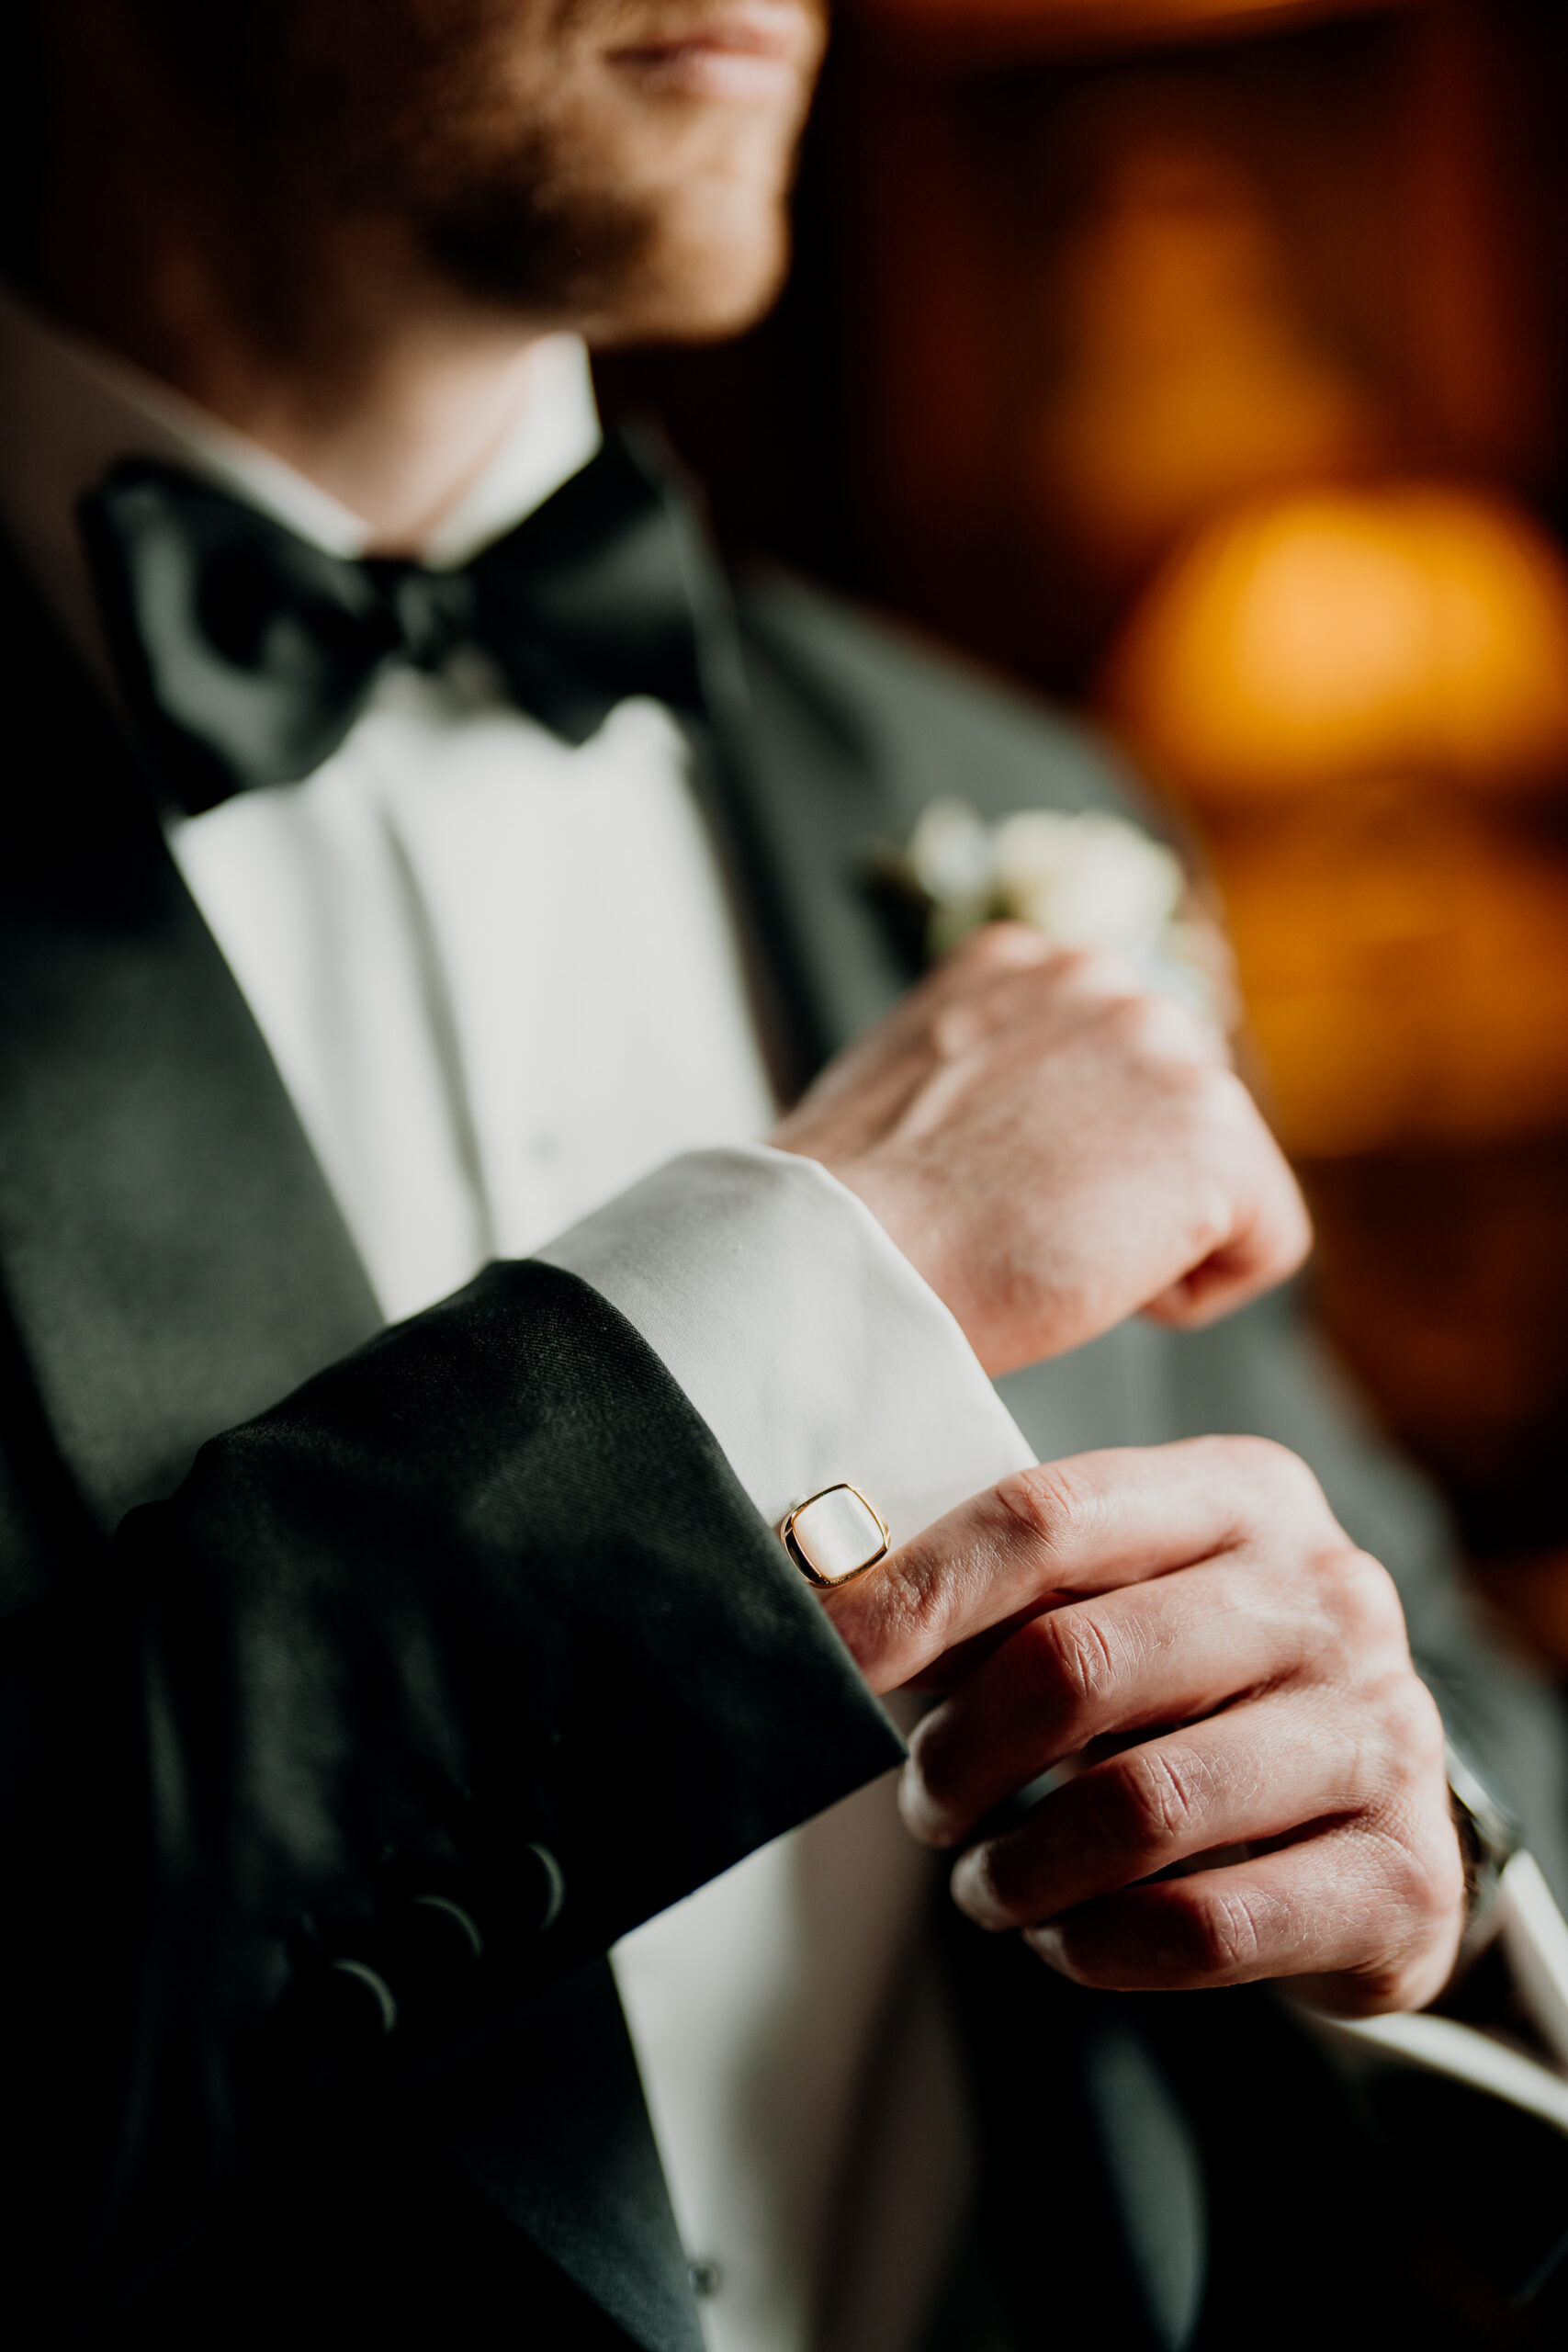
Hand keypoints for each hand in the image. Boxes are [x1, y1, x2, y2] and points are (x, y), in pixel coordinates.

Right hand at [771, 923, 1308, 1374]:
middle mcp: (1100, 976)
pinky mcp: (1212, 1130)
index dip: (1066, 1163)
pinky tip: (1098, 1284)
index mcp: (1019, 963)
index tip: (988, 1197)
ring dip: (1149, 1239)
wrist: (840, 1261)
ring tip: (1046, 1253)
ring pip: (1221, 1183)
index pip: (1114, 1072)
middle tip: (1018, 1234)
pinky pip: (1266, 1245)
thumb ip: (998, 1078)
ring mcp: (1162, 1043)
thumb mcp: (911, 1096)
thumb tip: (1046, 1134)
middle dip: (1120, 1193)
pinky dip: (1193, 1295)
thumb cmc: (854, 1224)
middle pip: (1177, 1120)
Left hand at [821, 1438, 1464, 2015]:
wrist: (1373, 1821)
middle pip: (1077, 1664)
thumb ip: (1004, 1594)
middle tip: (927, 1803)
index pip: (1047, 1516)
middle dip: (960, 1753)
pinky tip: (1067, 1938)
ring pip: (1137, 1809)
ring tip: (988, 1885)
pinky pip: (1203, 1927)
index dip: (917, 1592)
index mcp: (1241, 1494)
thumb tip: (838, 1617)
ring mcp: (1382, 1730)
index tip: (826, 1658)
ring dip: (1019, 1868)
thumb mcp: (1121, 1603)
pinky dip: (1098, 1947)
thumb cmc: (1202, 1692)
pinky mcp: (1402, 1873)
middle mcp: (1327, 1593)